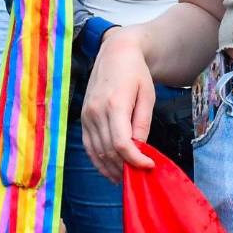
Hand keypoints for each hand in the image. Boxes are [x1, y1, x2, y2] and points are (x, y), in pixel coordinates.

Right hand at [81, 27, 156, 182]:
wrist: (115, 54)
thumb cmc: (136, 74)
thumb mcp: (147, 96)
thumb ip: (142, 123)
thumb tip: (140, 149)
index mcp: (115, 104)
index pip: (122, 143)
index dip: (135, 160)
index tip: (149, 166)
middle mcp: (96, 111)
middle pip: (109, 151)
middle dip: (125, 167)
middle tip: (141, 176)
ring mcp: (87, 115)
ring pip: (97, 152)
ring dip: (112, 168)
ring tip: (127, 177)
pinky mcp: (83, 118)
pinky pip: (89, 146)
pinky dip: (99, 161)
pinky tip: (111, 170)